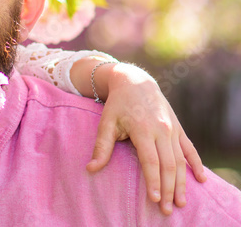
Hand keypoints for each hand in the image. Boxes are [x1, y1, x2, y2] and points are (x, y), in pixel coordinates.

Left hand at [85, 62, 205, 215]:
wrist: (135, 81)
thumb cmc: (117, 104)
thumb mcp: (106, 122)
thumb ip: (101, 147)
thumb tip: (90, 168)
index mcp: (142, 129)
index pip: (150, 161)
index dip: (153, 180)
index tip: (153, 199)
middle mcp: (161, 130)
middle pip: (169, 165)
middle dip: (168, 189)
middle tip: (166, 209)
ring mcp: (173, 129)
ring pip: (181, 160)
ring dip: (182, 183)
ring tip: (180, 202)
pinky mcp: (179, 128)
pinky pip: (190, 149)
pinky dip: (196, 164)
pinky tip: (200, 179)